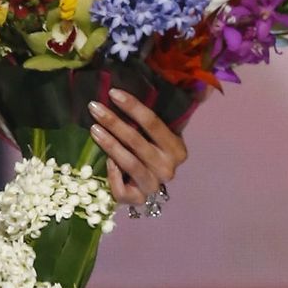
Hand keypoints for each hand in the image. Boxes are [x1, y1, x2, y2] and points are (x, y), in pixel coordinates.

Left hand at [88, 86, 188, 209]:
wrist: (146, 186)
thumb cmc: (150, 153)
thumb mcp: (159, 135)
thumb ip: (161, 116)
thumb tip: (194, 87)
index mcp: (177, 150)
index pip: (153, 123)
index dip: (132, 107)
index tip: (112, 92)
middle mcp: (168, 169)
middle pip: (137, 141)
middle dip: (114, 121)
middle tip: (94, 107)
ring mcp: (153, 187)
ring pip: (129, 163)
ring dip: (110, 144)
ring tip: (93, 128)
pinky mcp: (137, 200)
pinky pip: (121, 188)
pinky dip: (112, 174)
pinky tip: (105, 162)